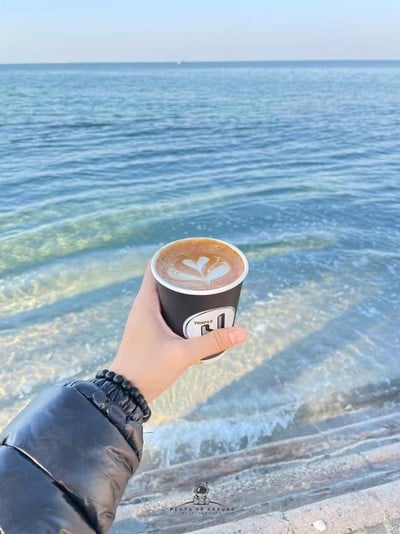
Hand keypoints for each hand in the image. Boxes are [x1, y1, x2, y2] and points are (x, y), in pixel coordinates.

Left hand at [109, 263, 246, 401]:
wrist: (125, 394)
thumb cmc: (147, 370)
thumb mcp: (183, 354)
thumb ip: (211, 343)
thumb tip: (241, 333)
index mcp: (145, 303)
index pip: (155, 267)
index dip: (172, 256)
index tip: (193, 253)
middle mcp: (143, 307)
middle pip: (164, 279)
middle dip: (185, 274)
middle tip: (208, 272)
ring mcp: (145, 319)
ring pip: (165, 296)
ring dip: (183, 292)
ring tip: (206, 290)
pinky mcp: (149, 331)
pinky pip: (165, 310)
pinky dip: (180, 306)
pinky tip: (197, 314)